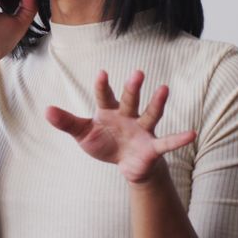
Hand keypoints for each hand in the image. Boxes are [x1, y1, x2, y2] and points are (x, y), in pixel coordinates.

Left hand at [45, 70, 196, 184]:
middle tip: (137, 72)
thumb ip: (67, 122)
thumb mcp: (83, 134)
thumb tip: (46, 110)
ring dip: (157, 102)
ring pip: (150, 114)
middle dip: (133, 88)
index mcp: (109, 111)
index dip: (103, 86)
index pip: (105, 96)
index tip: (102, 73)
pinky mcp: (152, 147)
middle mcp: (128, 116)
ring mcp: (142, 130)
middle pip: (130, 100)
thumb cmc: (105, 143)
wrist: (126, 164)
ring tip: (164, 88)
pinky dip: (178, 139)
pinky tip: (191, 134)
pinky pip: (167, 142)